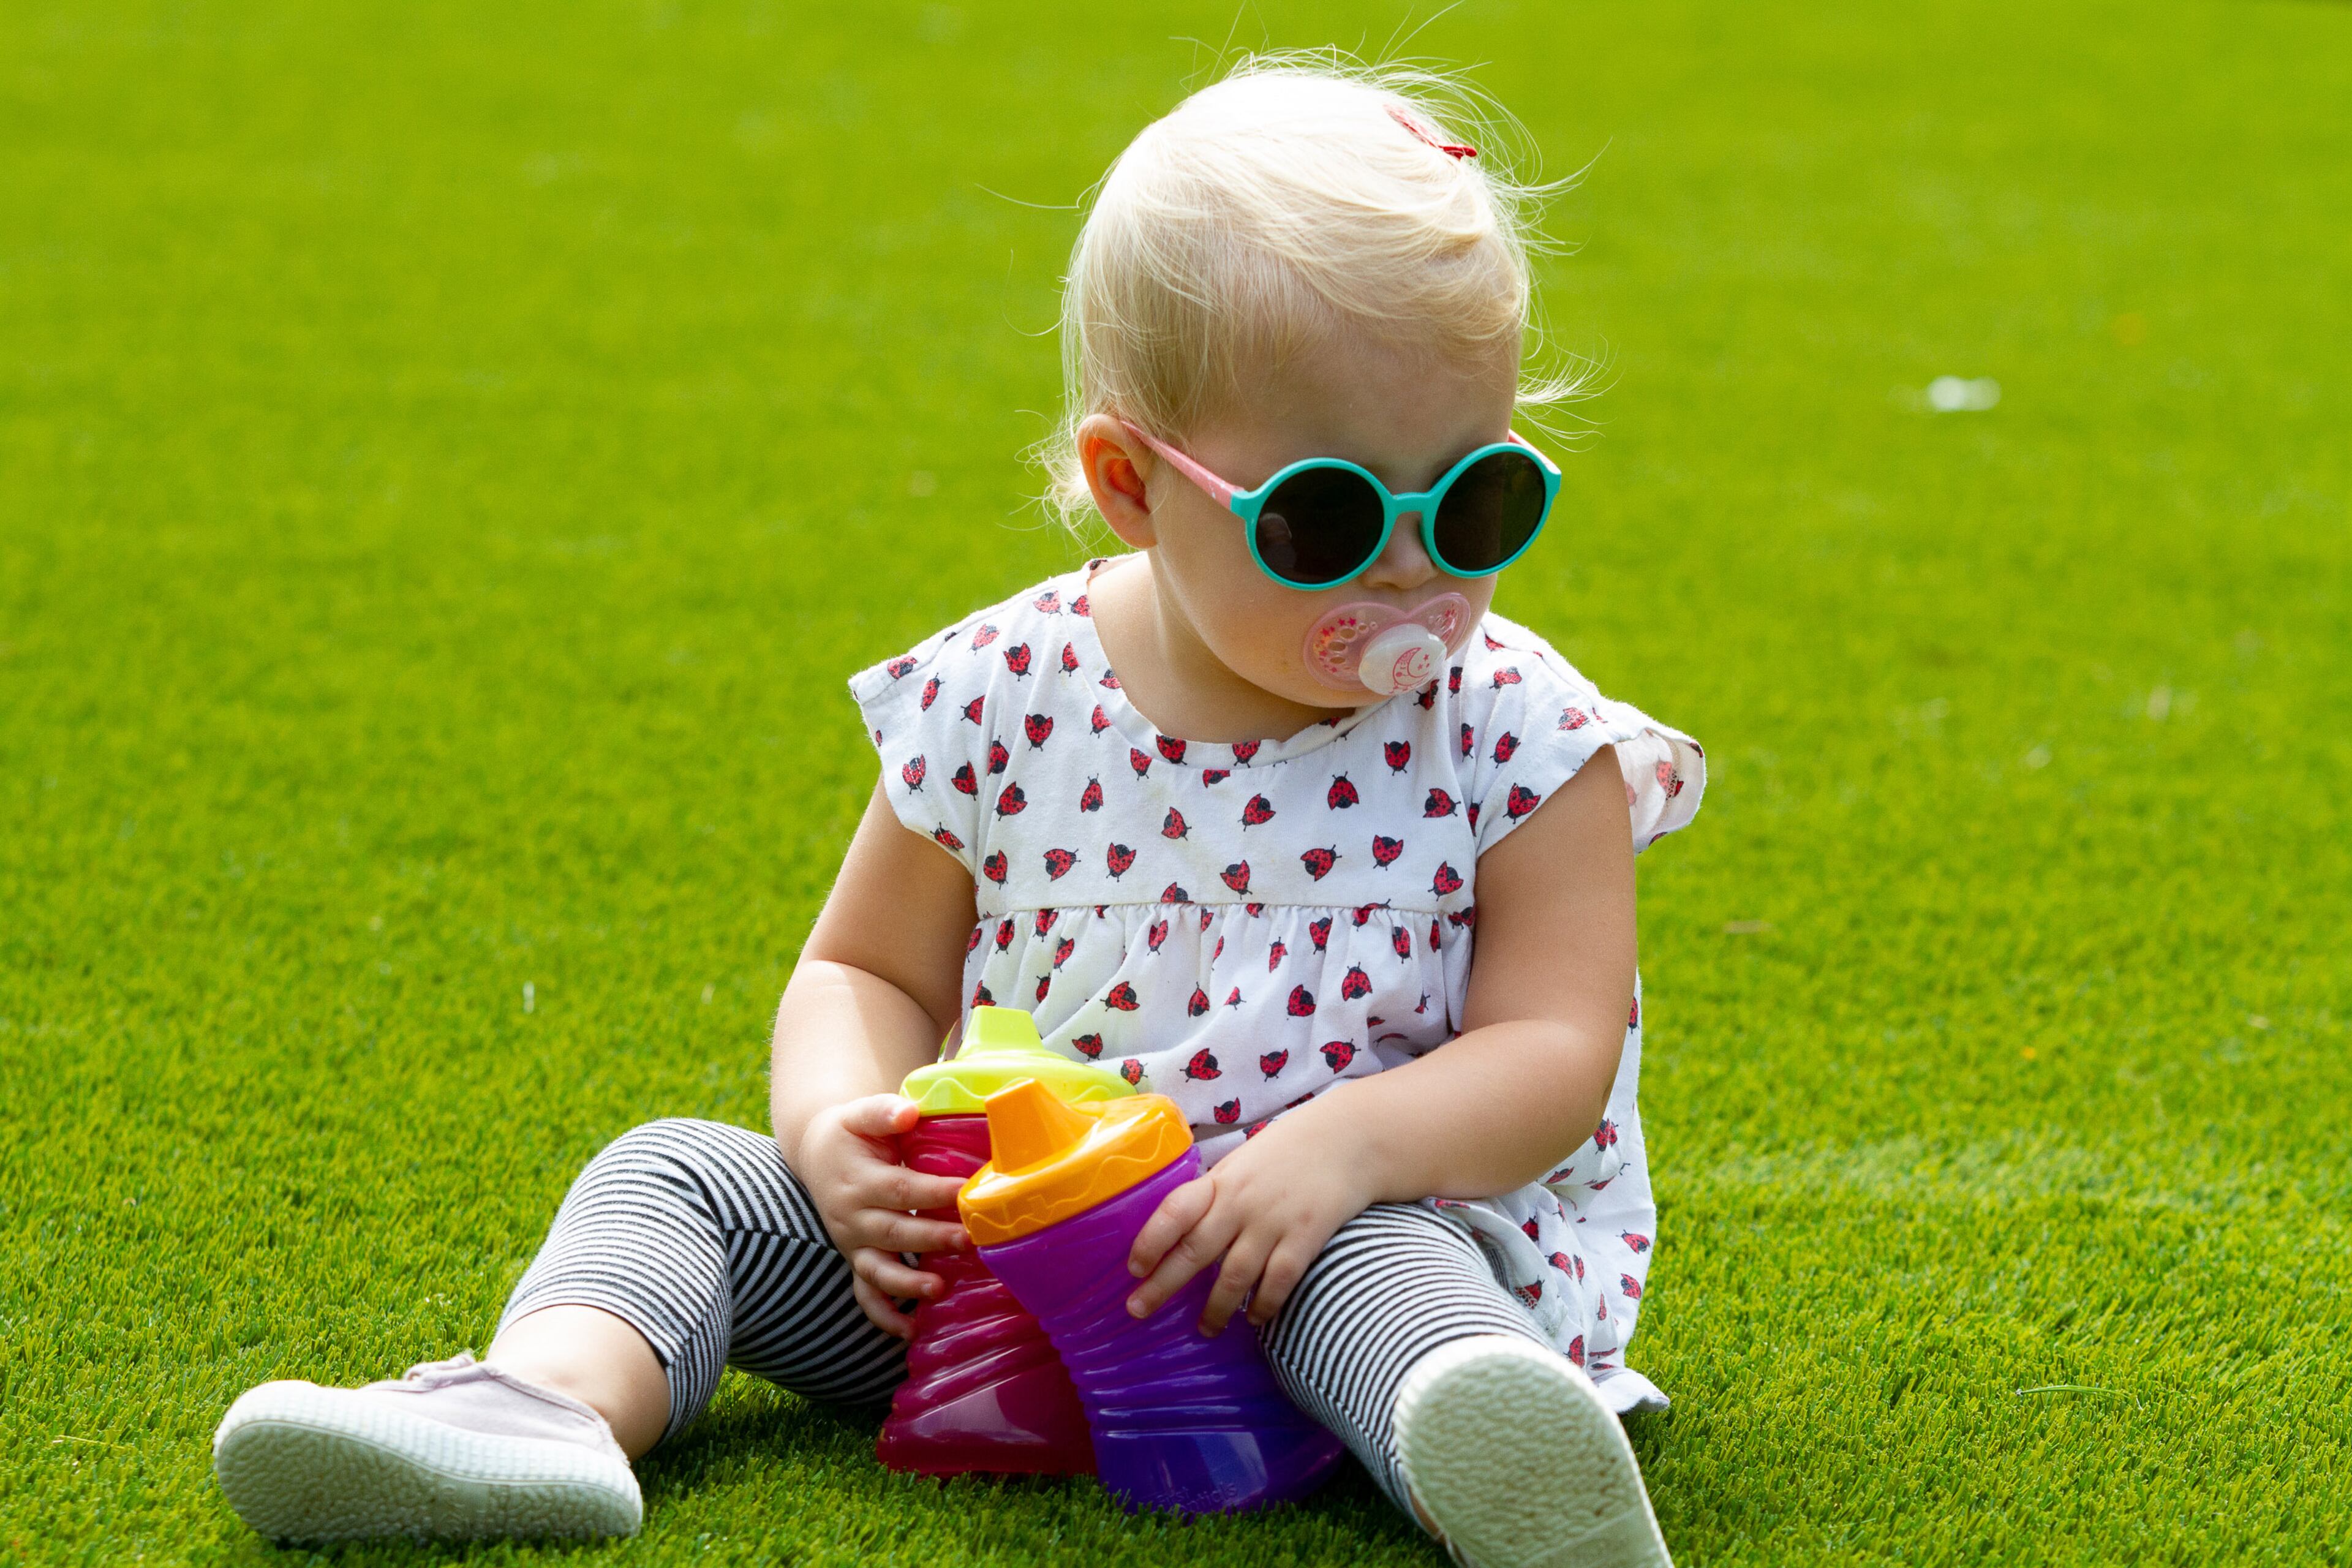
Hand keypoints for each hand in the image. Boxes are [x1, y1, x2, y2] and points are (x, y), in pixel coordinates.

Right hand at [792, 1094, 969, 1338]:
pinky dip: (884, 1316)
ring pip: (878, 1269)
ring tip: (940, 1288)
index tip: (966, 1190)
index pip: (898, 1188)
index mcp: (858, 1178)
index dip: (931, 1191)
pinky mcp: (857, 1260)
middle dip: (931, 1238)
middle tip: (969, 1240)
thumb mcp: (859, 1114)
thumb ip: (883, 1111)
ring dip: (908, 1282)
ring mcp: (853, 1243)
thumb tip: (908, 1112)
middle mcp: (852, 1216)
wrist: (818, 1154)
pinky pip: (866, 1294)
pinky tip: (911, 1331)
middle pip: (893, 1231)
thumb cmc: (852, 1133)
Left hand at [1122, 1106, 1373, 1336]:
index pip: (1175, 1210)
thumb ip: (1216, 1194)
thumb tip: (1183, 1229)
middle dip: (1163, 1285)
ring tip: (1205, 1329)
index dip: (1150, 1240)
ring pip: (1234, 1277)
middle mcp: (1241, 1203)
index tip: (1133, 1268)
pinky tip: (1255, 1320)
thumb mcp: (1243, 1163)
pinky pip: (1278, 1283)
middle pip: (1195, 1251)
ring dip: (1216, 1309)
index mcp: (1221, 1180)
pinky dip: (1264, 1307)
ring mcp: (1274, 1223)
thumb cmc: (1288, 1151)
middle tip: (1138, 1311)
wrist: (1349, 1139)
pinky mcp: (1305, 1239)